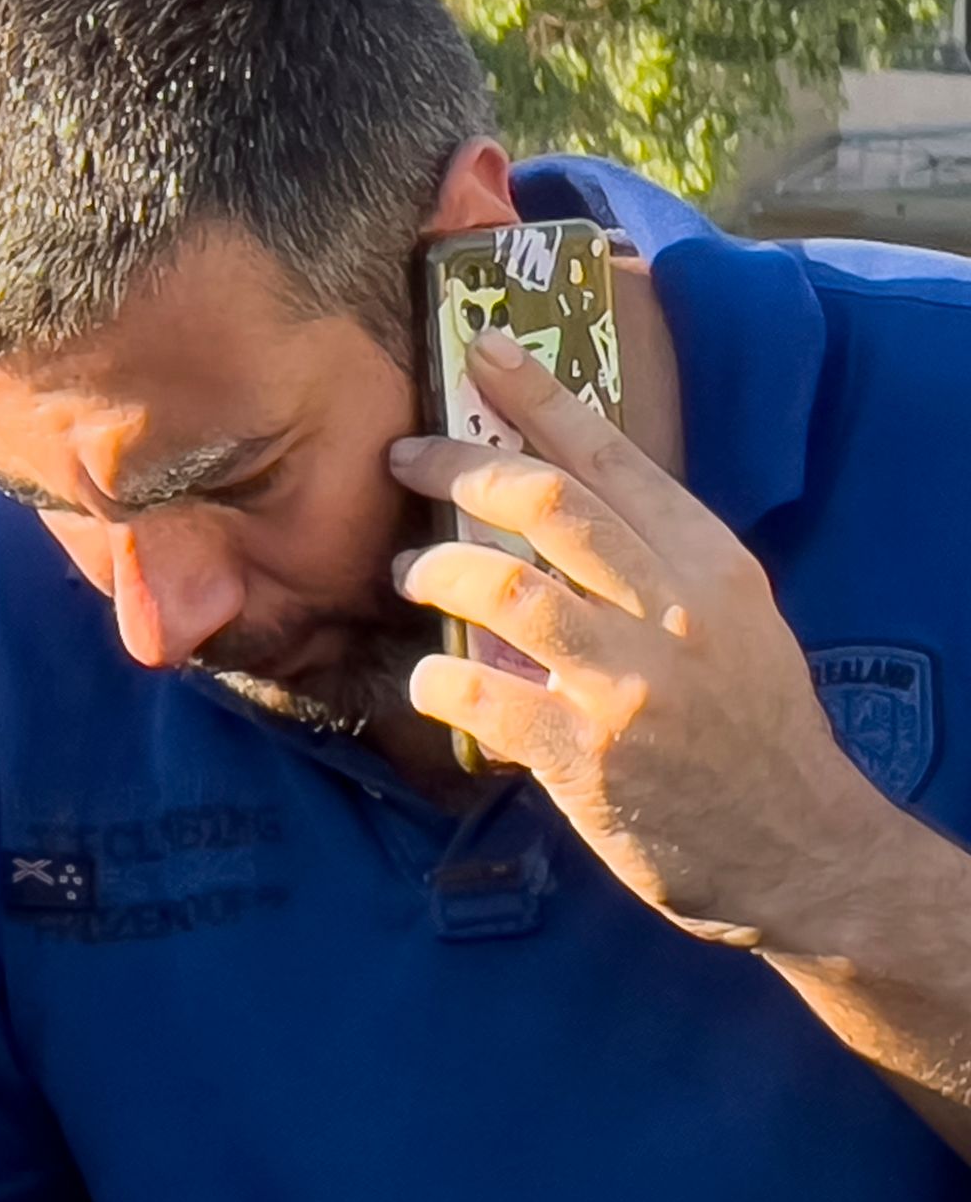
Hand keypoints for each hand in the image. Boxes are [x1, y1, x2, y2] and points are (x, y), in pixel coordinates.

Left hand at [391, 332, 898, 954]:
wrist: (797, 847)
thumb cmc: (751, 734)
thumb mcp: (730, 626)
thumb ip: (651, 574)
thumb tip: (550, 526)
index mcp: (712, 566)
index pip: (615, 458)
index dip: (541, 398)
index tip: (485, 354)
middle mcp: (674, 611)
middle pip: (548, 503)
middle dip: (460, 468)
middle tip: (404, 459)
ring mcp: (629, 682)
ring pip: (503, 588)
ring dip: (435, 571)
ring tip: (406, 574)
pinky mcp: (585, 754)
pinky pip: (479, 692)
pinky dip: (437, 679)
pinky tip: (429, 682)